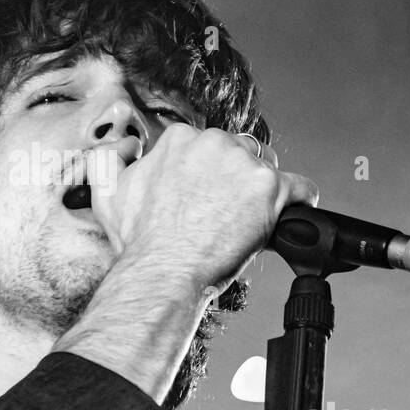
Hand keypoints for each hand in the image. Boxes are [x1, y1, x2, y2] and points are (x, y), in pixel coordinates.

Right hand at [85, 124, 318, 295]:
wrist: (162, 271)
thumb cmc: (138, 240)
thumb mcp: (106, 192)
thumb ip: (112, 159)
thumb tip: (126, 148)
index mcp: (179, 139)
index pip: (207, 146)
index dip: (207, 174)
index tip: (205, 196)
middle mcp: (213, 142)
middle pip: (240, 151)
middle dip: (235, 178)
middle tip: (225, 212)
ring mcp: (244, 163)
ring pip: (268, 168)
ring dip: (261, 190)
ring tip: (248, 219)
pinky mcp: (270, 188)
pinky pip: (302, 188)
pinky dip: (300, 202)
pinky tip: (289, 217)